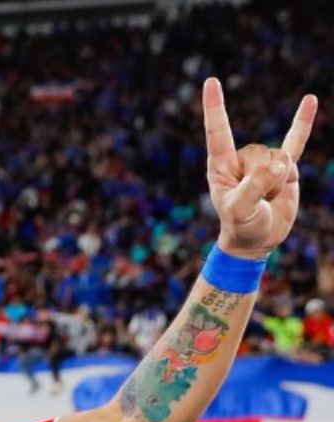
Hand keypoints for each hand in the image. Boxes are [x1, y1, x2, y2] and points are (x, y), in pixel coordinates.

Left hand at [204, 77, 317, 259]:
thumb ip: (256, 186)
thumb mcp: (240, 209)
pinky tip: (310, 100)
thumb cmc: (241, 224)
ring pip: (280, 157)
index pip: (218, 131)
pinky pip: (295, 140)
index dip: (214, 107)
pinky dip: (303, 122)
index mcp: (220, 164)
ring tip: (268, 197)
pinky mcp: (285, 165)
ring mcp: (264, 160)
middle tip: (256, 199)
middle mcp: (241, 158)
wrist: (257, 239)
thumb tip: (280, 164)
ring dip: (279, 182)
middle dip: (264, 178)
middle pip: (261, 154)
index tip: (210, 82)